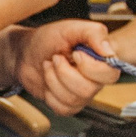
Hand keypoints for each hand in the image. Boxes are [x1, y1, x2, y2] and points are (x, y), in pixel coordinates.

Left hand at [0, 17, 116, 113]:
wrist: (25, 53)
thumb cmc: (48, 39)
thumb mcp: (70, 28)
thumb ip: (93, 33)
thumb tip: (109, 51)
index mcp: (100, 61)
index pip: (110, 74)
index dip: (91, 68)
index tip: (75, 54)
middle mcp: (94, 80)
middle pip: (89, 89)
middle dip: (64, 73)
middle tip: (55, 58)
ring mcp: (81, 94)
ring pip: (74, 99)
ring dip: (53, 80)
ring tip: (49, 65)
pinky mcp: (67, 105)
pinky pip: (63, 108)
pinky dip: (49, 94)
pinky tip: (48, 80)